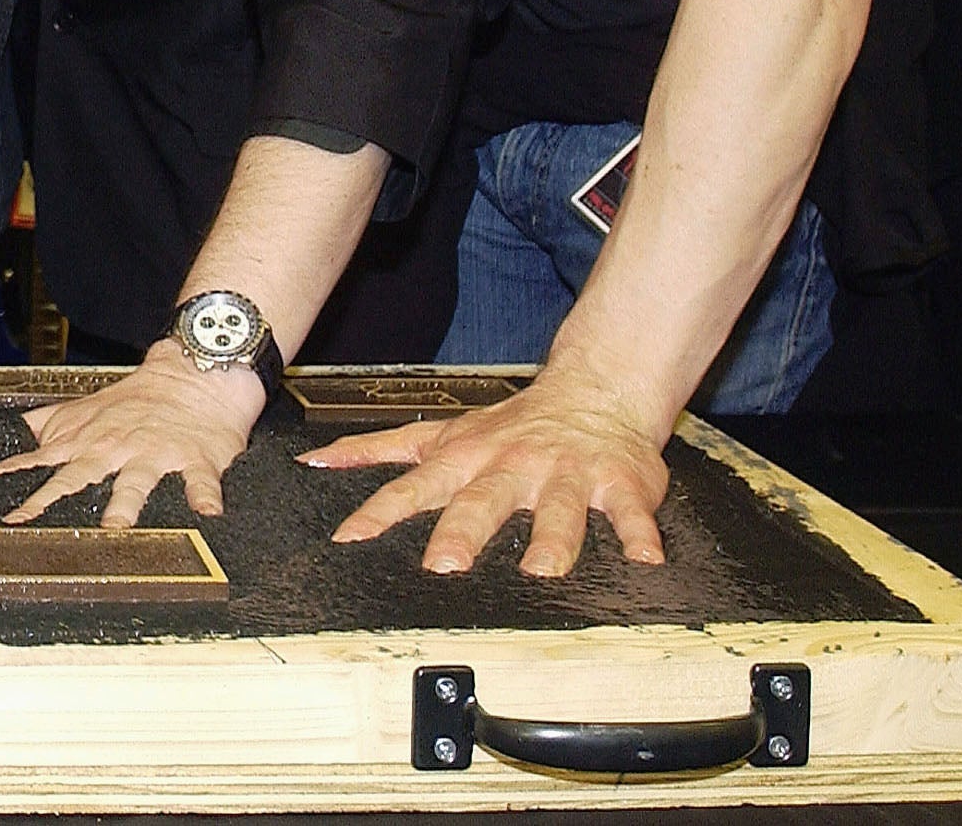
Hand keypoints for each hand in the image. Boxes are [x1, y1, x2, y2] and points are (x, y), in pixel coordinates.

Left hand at [0, 344, 261, 525]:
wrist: (192, 372)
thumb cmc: (137, 399)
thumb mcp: (83, 411)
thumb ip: (46, 428)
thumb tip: (7, 440)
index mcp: (81, 445)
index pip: (26, 464)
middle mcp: (110, 451)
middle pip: (73, 479)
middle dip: (47, 502)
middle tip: (22, 526)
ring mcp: (151, 454)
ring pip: (134, 482)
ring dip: (124, 504)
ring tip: (116, 528)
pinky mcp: (194, 458)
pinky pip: (199, 480)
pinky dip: (204, 496)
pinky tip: (207, 512)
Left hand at [301, 367, 669, 575]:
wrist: (593, 391)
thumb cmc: (509, 426)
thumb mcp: (440, 433)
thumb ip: (380, 449)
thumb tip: (316, 460)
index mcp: (467, 459)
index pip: (414, 486)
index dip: (380, 510)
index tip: (350, 538)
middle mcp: (511, 465)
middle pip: (482, 500)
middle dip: (461, 531)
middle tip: (444, 565)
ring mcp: (564, 474)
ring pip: (555, 508)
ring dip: (550, 539)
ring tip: (542, 569)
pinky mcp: (616, 484)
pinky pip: (627, 512)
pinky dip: (638, 534)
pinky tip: (645, 559)